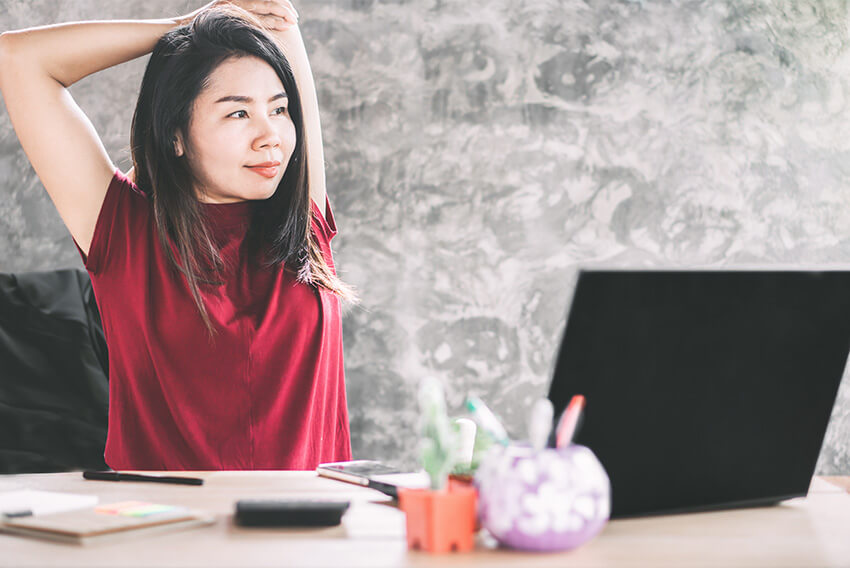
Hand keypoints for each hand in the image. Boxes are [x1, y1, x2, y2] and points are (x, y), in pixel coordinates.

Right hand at [179, 1, 298, 30]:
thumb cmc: (203, 30)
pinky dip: (272, 20)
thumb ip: (239, 20)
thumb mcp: (223, 20)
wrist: (183, 30)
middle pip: (266, 0)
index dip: (278, 4)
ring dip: (281, 13)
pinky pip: (256, 16)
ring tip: (293, 21)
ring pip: (264, 5)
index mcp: (235, 0)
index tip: (291, 13)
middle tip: (295, 18)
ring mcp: (234, 5)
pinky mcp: (232, 13)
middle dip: (283, 8)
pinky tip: (283, 25)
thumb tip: (257, 27)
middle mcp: (236, 0)